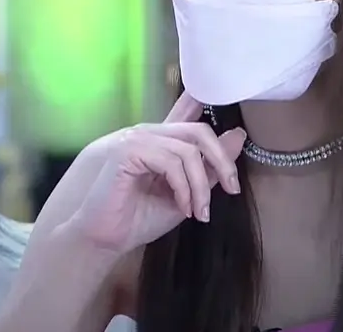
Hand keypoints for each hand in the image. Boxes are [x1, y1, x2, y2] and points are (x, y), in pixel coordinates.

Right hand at [68, 92, 246, 254]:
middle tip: (232, 188)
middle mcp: (149, 134)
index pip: (186, 113)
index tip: (230, 112)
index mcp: (161, 142)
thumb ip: (209, 168)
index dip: (205, 104)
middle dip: (221, 160)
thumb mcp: (186, 195)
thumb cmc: (138, 219)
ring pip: (187, 151)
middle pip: (198, 132)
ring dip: (200, 186)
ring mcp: (137, 139)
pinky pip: (169, 161)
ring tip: (198, 212)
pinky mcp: (127, 150)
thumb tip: (238, 136)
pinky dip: (183, 187)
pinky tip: (182, 207)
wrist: (103, 239)